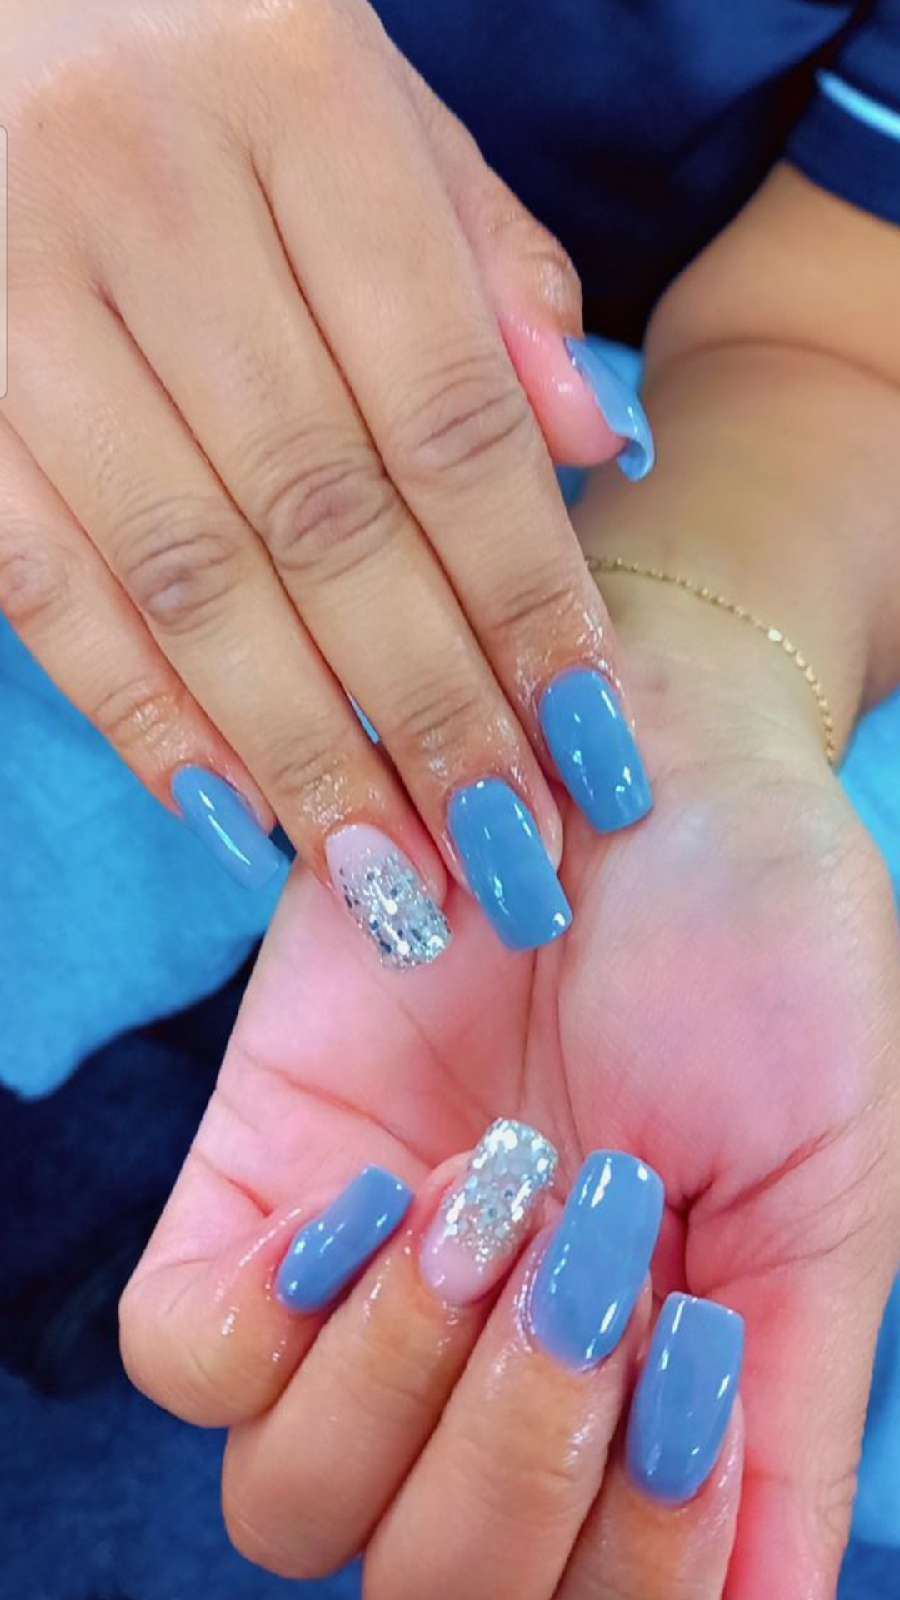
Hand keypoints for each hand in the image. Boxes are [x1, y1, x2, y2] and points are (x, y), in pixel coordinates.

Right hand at [0, 0, 653, 954]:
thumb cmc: (200, 49)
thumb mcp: (364, 94)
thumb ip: (481, 257)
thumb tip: (589, 448)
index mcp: (292, 89)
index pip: (449, 408)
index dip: (527, 595)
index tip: (587, 735)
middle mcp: (147, 181)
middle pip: (329, 513)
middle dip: (429, 708)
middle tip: (506, 849)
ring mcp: (15, 277)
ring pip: (187, 570)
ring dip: (299, 746)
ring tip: (390, 871)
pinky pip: (40, 578)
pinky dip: (139, 708)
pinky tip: (230, 806)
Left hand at [121, 576, 899, 1596]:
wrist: (645, 750)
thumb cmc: (768, 953)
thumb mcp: (821, 1187)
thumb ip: (787, 1407)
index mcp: (633, 1389)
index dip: (631, 1552)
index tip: (691, 1351)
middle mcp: (484, 1364)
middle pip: (426, 1581)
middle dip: (520, 1451)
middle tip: (596, 1242)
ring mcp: (356, 1284)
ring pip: (286, 1504)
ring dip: (407, 1373)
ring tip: (500, 1184)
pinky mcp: (251, 1171)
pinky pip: (180, 1344)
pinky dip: (275, 1310)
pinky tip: (380, 1187)